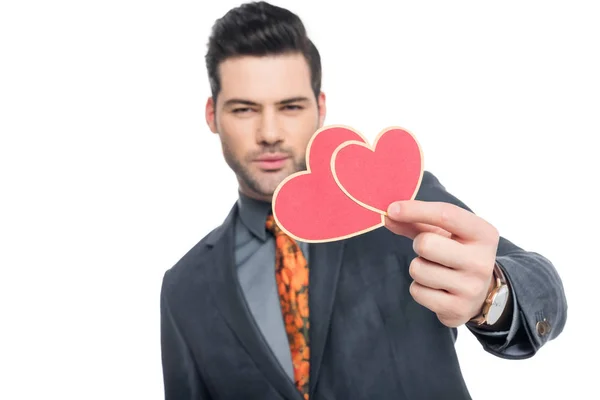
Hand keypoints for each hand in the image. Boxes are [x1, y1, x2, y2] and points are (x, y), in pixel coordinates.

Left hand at [385, 200, 499, 327]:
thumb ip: (417, 222)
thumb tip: (388, 215)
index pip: (446, 214)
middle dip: (419, 245)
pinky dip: (419, 288)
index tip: (392, 209)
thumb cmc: (457, 253)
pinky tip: (436, 289)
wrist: (481, 294)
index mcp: (483, 234)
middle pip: (426, 244)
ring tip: (435, 270)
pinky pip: (417, 292)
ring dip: (418, 268)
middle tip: (429, 251)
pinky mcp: (458, 309)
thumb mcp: (446, 233)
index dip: (415, 210)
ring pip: (418, 269)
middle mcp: (481, 261)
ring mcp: (471, 288)